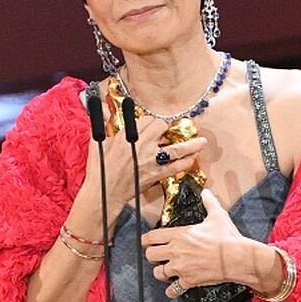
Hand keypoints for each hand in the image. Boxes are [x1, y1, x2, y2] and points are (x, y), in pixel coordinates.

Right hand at [75, 89, 208, 224]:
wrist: (105, 192)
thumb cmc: (99, 169)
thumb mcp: (98, 143)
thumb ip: (101, 123)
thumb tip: (102, 109)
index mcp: (128, 135)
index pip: (147, 120)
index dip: (151, 123)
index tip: (152, 126)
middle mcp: (142, 145)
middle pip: (162, 128)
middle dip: (166, 129)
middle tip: (169, 133)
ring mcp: (152, 160)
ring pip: (176, 148)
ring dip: (191, 145)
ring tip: (202, 142)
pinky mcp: (156, 174)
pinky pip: (176, 167)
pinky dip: (186, 162)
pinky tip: (193, 158)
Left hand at [141, 191, 241, 294]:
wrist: (237, 258)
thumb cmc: (227, 237)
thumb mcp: (217, 215)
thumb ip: (209, 202)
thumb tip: (206, 193)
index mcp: (179, 235)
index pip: (151, 237)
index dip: (146, 240)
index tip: (147, 242)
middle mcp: (176, 251)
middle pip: (150, 256)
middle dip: (152, 256)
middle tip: (159, 257)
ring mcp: (181, 267)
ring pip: (158, 273)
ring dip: (161, 273)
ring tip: (167, 271)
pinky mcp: (188, 280)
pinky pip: (173, 290)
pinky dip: (172, 290)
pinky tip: (175, 288)